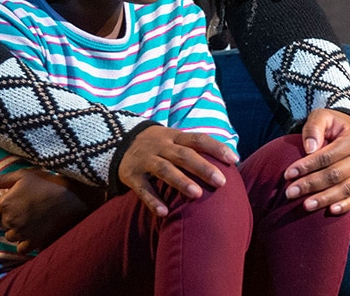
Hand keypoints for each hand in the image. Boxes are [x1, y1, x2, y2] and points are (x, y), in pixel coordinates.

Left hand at [0, 168, 90, 253]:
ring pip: (10, 237)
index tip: (8, 207)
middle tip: (23, 212)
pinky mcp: (32, 242)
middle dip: (8, 220)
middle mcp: (10, 220)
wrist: (69, 198)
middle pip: (1, 226)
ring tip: (29, 222)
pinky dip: (25, 243)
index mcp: (4, 203)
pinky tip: (33, 234)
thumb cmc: (45, 184)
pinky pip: (21, 248)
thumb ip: (1, 180)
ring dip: (16, 231)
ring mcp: (21, 232)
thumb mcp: (23, 175)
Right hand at [118, 125, 238, 215]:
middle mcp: (161, 146)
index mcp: (175, 136)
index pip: (198, 139)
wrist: (116, 140)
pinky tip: (164, 213)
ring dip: (181, 182)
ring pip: (164, 169)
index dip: (216, 148)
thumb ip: (195, 149)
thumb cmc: (158, 146)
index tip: (233, 160)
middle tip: (221, 182)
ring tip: (197, 194)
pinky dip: (153, 200)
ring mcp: (145, 160)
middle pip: (184, 155)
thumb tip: (231, 161)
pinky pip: (142, 188)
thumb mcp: (174, 140)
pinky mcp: (131, 175)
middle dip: (203, 167)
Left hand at [284, 108, 349, 214]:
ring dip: (324, 198)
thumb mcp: (322, 117)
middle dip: (311, 185)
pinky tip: (330, 211)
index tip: (288, 175)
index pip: (327, 156)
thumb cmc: (333, 126)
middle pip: (335, 174)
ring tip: (305, 205)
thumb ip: (314, 128)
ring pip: (346, 188)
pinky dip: (345, 205)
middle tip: (290, 193)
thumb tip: (309, 149)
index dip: (307, 166)